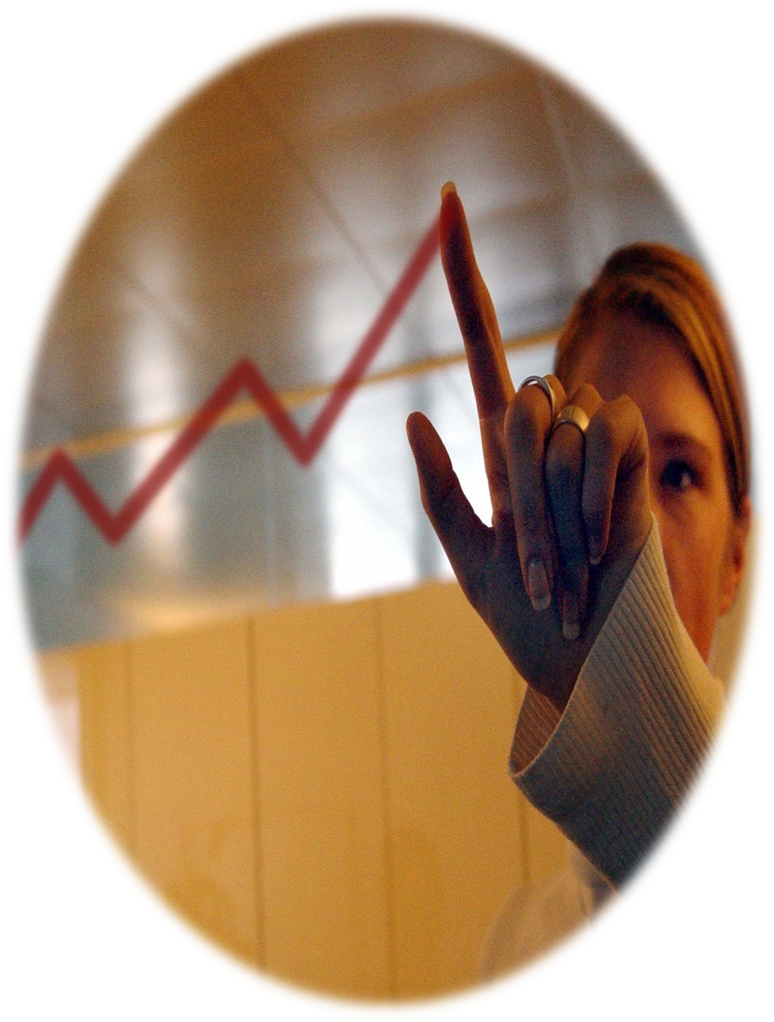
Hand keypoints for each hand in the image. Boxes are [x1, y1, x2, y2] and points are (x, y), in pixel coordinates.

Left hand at [406, 185, 651, 710]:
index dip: (465, 273)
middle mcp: (550, 431)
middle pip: (520, 401)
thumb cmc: (529, 619)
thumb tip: (417, 415)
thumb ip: (442, 492)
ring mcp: (595, 441)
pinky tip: (604, 542)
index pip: (482, 343)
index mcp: (503, 448)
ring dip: (556, 507)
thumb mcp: (470, 559)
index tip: (447, 198)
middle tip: (540, 567)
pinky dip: (595, 495)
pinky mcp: (636, 457)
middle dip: (523, 494)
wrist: (589, 660)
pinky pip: (608, 432)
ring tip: (572, 561)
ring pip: (560, 419)